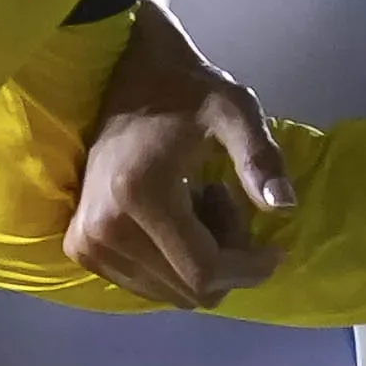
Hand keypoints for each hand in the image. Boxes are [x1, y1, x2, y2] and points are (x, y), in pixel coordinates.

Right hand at [67, 12, 290, 309]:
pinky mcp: (80, 247)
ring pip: (170, 293)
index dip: (250, 269)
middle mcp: (104, 229)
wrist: (125, 72)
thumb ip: (260, 158)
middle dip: (227, 260)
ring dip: (201, 261)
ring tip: (201, 203)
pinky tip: (177, 215)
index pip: (204, 271)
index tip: (276, 247)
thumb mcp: (234, 109)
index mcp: (141, 195)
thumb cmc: (187, 88)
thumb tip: (284, 207)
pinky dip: (174, 261)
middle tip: (228, 202)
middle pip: (189, 290)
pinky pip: (146, 284)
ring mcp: (87, 243)